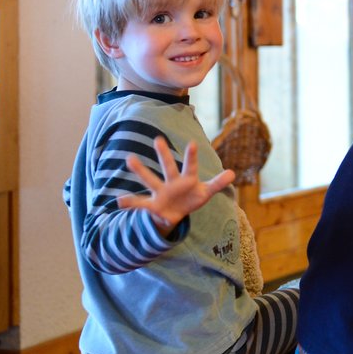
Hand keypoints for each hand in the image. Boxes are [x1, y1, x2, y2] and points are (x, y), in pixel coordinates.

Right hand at [117, 136, 234, 236]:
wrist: (174, 214)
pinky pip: (140, 203)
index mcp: (187, 179)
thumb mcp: (206, 193)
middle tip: (158, 139)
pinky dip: (130, 203)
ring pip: (150, 180)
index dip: (192, 156)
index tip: (192, 143)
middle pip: (168, 167)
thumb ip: (217, 183)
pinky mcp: (152, 205)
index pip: (190, 166)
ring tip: (129, 159)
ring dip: (140, 170)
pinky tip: (119, 201)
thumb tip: (233, 173)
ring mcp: (160, 192)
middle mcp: (171, 182)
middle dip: (164, 154)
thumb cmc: (191, 199)